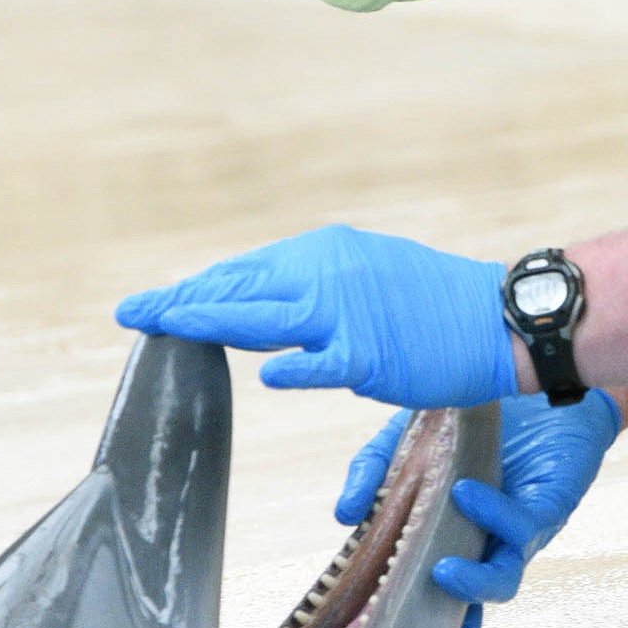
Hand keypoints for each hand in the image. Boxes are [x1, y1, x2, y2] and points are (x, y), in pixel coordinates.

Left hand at [116, 225, 515, 408]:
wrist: (497, 317)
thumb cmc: (433, 304)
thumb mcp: (365, 273)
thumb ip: (314, 287)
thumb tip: (266, 305)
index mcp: (323, 254)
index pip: (244, 272)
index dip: (196, 289)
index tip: (156, 301)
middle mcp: (327, 274)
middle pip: (238, 288)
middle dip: (180, 301)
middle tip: (131, 311)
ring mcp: (346, 313)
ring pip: (260, 316)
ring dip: (206, 319)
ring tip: (161, 326)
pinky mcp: (369, 354)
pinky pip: (318, 362)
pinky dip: (289, 366)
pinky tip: (259, 373)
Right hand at [336, 390, 621, 627]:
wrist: (532, 369)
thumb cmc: (468, 416)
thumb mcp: (403, 443)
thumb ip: (371, 477)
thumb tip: (342, 517)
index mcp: (445, 543)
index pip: (427, 609)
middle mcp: (481, 550)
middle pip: (468, 626)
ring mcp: (516, 534)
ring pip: (499, 582)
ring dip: (471, 583)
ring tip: (441, 571)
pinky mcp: (548, 505)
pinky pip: (521, 526)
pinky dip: (491, 513)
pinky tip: (466, 492)